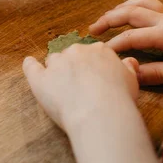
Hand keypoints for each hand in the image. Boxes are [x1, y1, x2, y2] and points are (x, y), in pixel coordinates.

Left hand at [23, 42, 139, 131]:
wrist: (100, 112)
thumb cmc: (119, 98)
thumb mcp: (132, 80)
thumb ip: (128, 68)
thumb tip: (129, 61)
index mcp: (99, 50)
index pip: (92, 53)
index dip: (92, 67)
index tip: (93, 78)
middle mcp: (77, 51)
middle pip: (71, 55)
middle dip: (73, 68)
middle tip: (79, 87)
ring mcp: (57, 63)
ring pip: (53, 61)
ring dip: (56, 71)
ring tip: (61, 88)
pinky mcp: (40, 78)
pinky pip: (31, 67)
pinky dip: (30, 65)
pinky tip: (30, 63)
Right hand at [89, 0, 162, 85]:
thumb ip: (156, 74)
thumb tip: (131, 73)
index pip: (131, 37)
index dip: (113, 46)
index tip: (100, 55)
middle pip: (130, 12)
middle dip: (108, 19)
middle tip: (92, 30)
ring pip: (139, 4)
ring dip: (119, 9)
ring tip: (106, 19)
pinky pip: (149, 4)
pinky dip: (134, 5)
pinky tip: (129, 13)